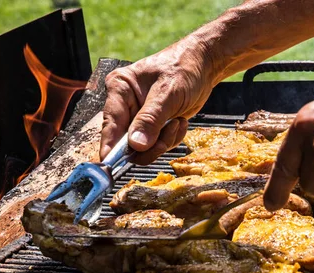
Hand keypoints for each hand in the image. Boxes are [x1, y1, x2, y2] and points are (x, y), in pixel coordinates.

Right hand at [100, 38, 215, 164]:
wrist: (204, 65)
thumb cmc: (184, 69)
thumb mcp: (167, 94)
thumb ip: (151, 120)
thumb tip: (136, 145)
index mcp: (120, 89)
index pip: (110, 123)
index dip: (110, 147)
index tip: (111, 166)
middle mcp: (125, 105)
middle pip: (125, 141)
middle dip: (148, 145)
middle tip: (164, 141)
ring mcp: (138, 117)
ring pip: (142, 147)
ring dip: (163, 141)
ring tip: (177, 122)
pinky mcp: (153, 125)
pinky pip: (156, 144)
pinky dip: (170, 139)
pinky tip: (180, 121)